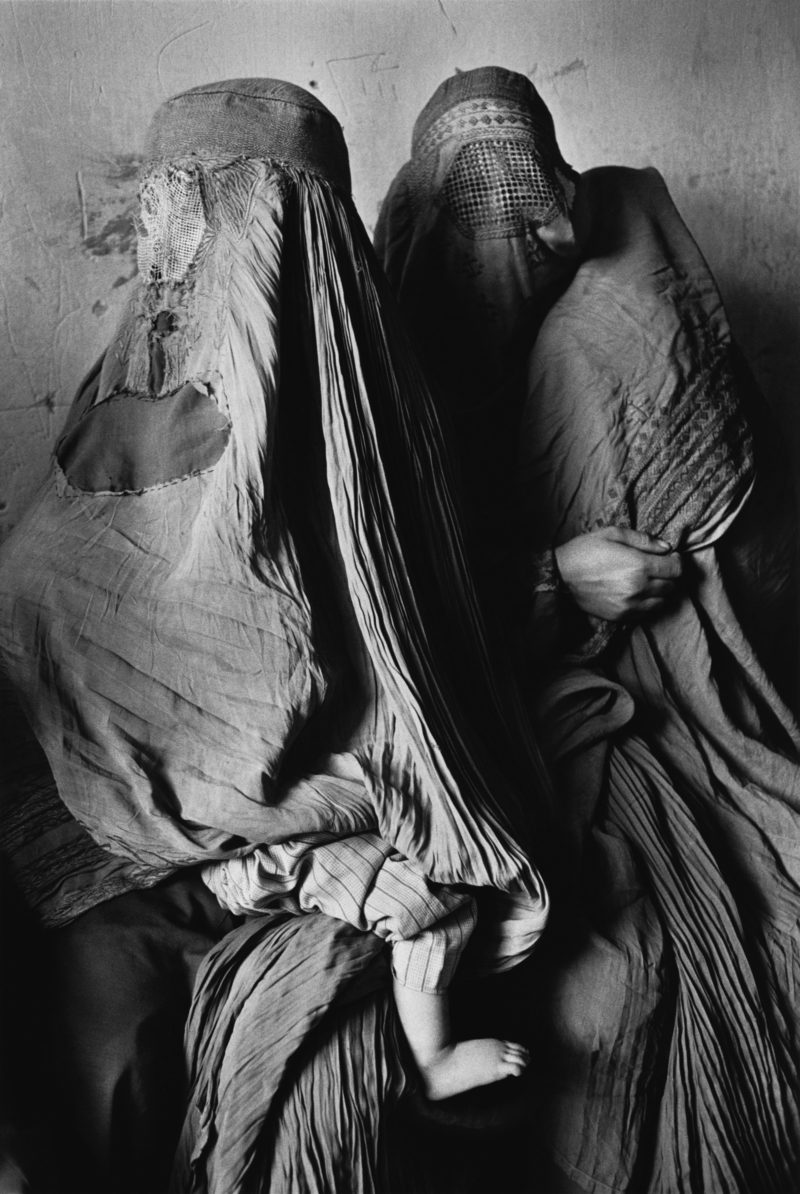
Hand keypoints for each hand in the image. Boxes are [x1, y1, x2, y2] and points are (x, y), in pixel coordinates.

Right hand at [554, 527, 681, 621]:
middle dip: (668, 576)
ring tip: (647, 582)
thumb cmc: (585, 551)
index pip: (676, 568)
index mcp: (640, 565)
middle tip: (657, 568)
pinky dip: (647, 604)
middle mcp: (639, 588)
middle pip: (672, 586)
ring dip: (660, 592)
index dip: (676, 561)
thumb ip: (643, 540)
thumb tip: (666, 547)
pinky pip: (647, 613)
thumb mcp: (613, 533)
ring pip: (662, 602)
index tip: (669, 557)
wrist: (560, 577)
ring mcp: (631, 605)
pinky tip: (637, 593)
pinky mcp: (621, 616)